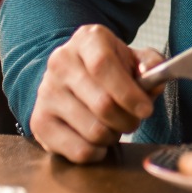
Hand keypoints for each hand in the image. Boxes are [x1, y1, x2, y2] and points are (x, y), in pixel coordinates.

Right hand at [30, 24, 163, 163]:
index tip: (146, 110)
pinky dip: (97, 152)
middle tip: (134, 121)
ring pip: (92, 130)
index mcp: (87, 40)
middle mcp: (61, 62)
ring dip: (113, 135)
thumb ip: (152, 64)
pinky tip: (100, 141)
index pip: (103, 66)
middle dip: (127, 120)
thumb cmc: (111, 70)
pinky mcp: (39, 121)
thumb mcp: (135, 58)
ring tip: (114, 127)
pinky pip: (78, 150)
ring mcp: (46, 92)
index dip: (128, 92)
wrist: (73, 77)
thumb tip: (150, 77)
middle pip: (101, 103)